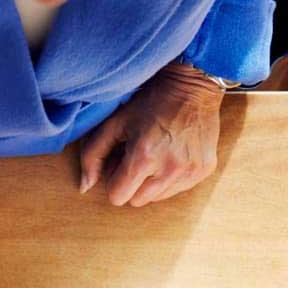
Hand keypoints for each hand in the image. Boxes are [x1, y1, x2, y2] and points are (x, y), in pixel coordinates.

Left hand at [77, 62, 224, 207]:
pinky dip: (170, 178)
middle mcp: (169, 169)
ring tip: (156, 153)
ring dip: (151, 182)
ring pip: (157, 198)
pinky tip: (172, 153)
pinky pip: (178, 190)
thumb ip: (92, 155)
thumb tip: (84, 187)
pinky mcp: (203, 171)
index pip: (117, 197)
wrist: (192, 86)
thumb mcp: (114, 122)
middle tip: (138, 156)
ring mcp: (190, 172)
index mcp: (144, 157)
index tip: (121, 160)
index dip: (114, 180)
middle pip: (137, 201)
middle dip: (132, 183)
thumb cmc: (150, 102)